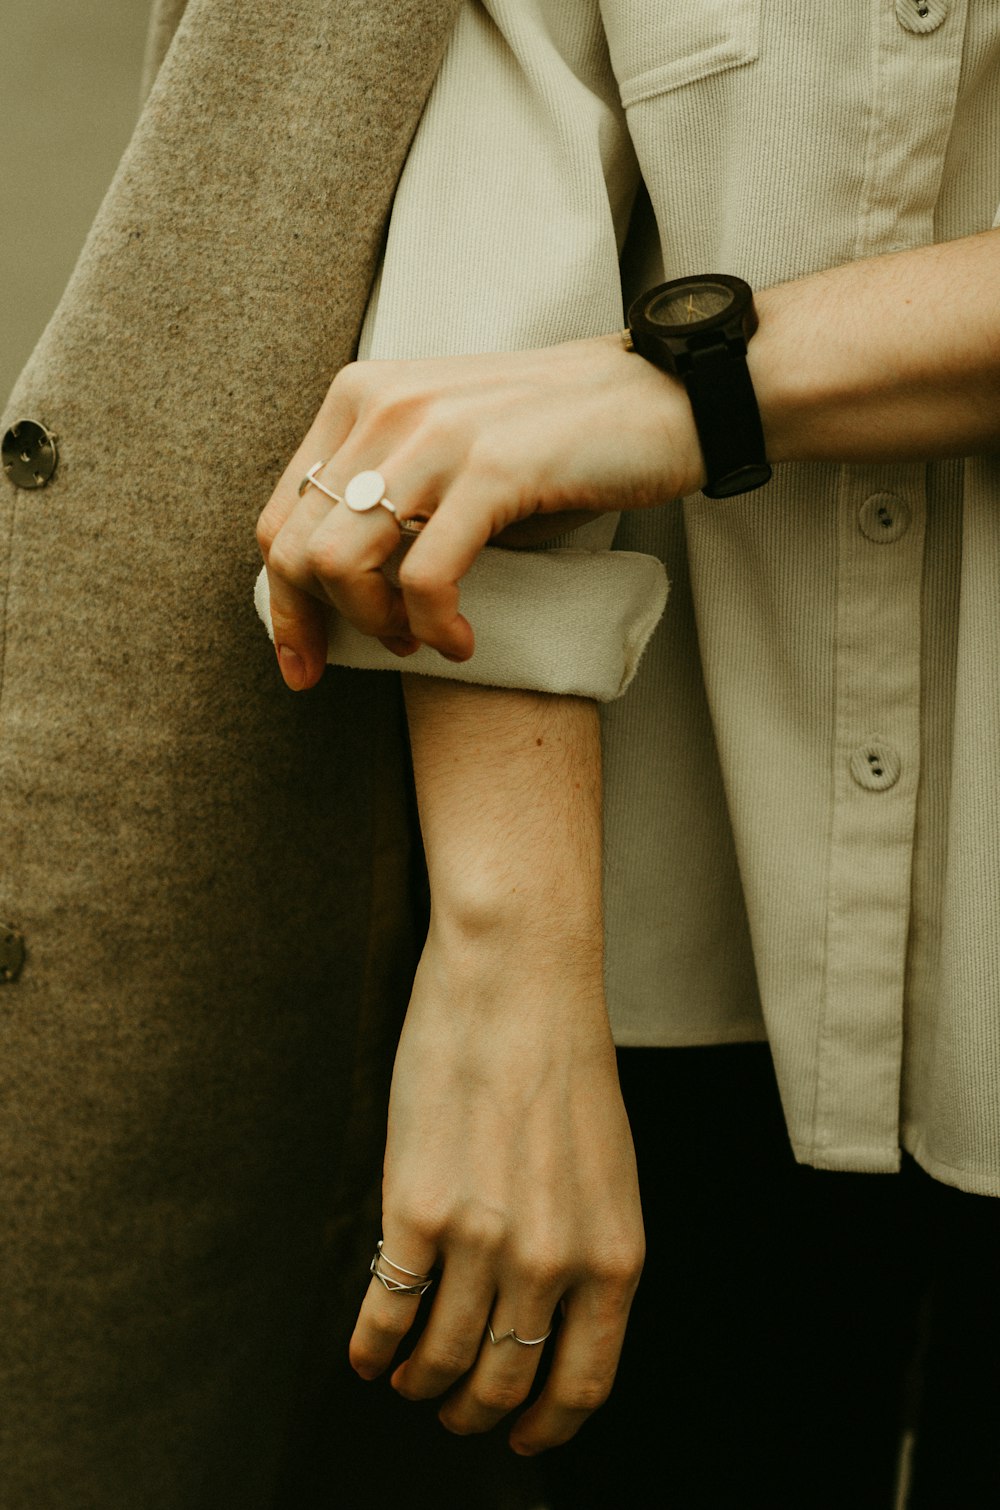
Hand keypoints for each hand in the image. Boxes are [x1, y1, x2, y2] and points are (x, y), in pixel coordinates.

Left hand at [256, 333, 700, 685]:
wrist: (663, 396)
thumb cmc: (559, 437)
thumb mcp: (450, 446)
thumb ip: (389, 490)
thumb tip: (338, 582)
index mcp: (363, 397)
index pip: (281, 516)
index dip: (282, 603)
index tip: (304, 659)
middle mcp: (385, 406)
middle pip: (298, 547)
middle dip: (318, 626)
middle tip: (372, 660)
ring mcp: (436, 433)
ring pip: (344, 563)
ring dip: (377, 625)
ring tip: (423, 640)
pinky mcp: (492, 468)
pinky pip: (425, 577)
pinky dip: (434, 626)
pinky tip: (462, 640)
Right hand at [348, 921, 644, 1453]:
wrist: (518, 984)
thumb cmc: (567, 1064)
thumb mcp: (609, 1170)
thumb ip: (588, 1250)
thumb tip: (549, 1320)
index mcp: (613, 1256)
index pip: (583, 1385)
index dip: (546, 1427)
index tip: (521, 1437)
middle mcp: (552, 1263)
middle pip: (505, 1384)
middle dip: (474, 1411)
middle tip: (453, 1408)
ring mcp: (482, 1242)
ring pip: (441, 1359)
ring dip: (420, 1384)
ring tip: (407, 1379)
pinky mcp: (416, 1210)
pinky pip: (386, 1313)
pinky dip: (371, 1347)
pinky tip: (365, 1353)